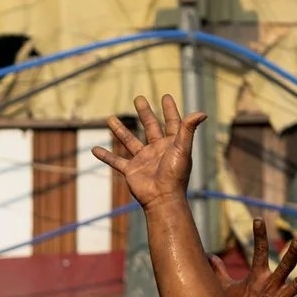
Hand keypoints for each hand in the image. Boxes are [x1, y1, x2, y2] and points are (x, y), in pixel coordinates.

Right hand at [92, 94, 202, 209]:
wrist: (162, 199)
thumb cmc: (175, 175)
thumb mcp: (182, 149)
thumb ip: (188, 130)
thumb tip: (202, 112)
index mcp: (172, 144)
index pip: (172, 122)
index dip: (170, 110)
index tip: (166, 97)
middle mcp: (157, 150)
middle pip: (150, 127)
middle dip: (145, 113)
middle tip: (138, 98)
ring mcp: (143, 160)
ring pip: (129, 141)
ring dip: (120, 130)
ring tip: (110, 118)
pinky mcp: (131, 170)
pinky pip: (116, 160)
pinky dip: (105, 156)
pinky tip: (94, 149)